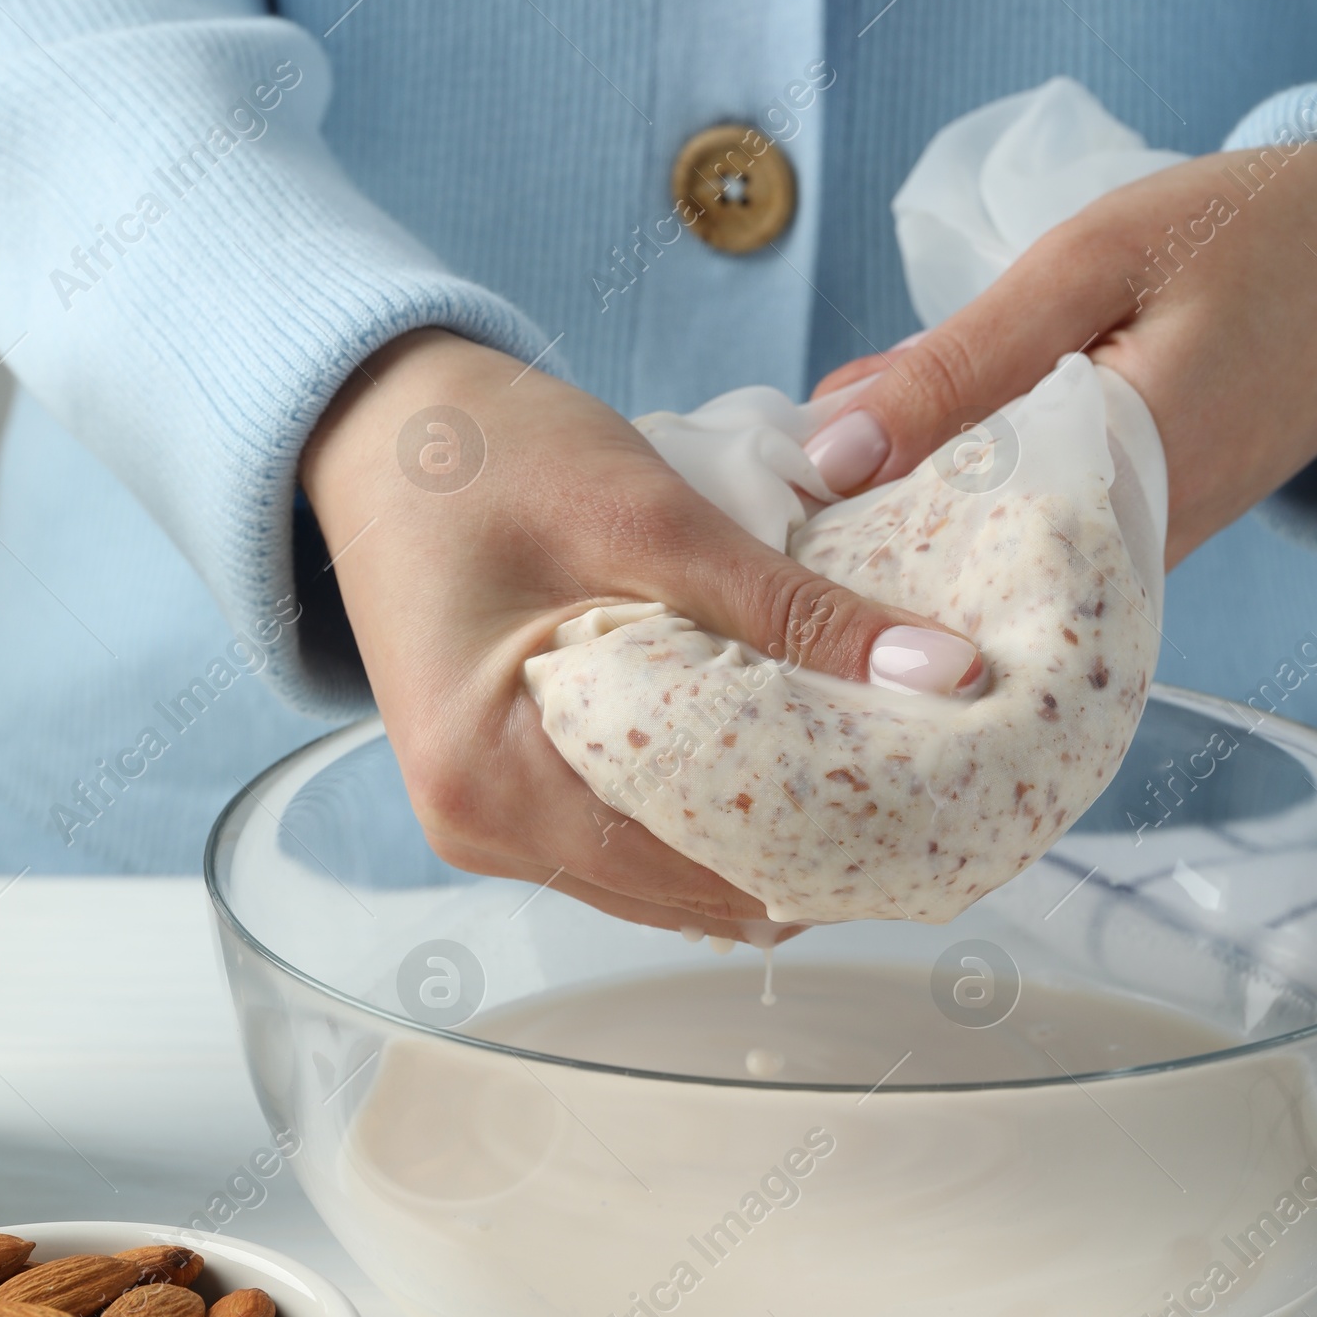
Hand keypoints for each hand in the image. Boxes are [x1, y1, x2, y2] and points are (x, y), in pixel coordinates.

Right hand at [300, 331, 972, 933]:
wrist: (377, 424)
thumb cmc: (486, 454)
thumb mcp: (654, 521)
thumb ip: (792, 609)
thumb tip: (939, 675)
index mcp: (493, 780)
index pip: (690, 868)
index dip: (816, 852)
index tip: (922, 820)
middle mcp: (479, 830)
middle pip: (679, 892)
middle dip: (799, 856)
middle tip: (920, 807)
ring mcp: (485, 821)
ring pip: (657, 876)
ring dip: (756, 839)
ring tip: (868, 790)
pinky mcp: (502, 792)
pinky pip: (624, 838)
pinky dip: (704, 812)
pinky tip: (780, 772)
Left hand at [808, 143, 1316, 564]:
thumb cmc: (1242, 237)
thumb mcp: (1084, 267)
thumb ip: (957, 365)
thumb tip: (830, 451)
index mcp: (1119, 489)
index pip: (943, 559)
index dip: (841, 542)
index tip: (762, 517)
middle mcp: (1133, 551)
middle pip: (959, 576)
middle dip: (858, 539)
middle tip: (763, 502)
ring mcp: (1143, 550)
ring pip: (989, 558)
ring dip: (905, 517)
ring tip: (808, 483)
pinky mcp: (1145, 531)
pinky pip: (1029, 533)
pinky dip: (962, 497)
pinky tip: (896, 462)